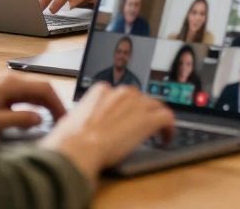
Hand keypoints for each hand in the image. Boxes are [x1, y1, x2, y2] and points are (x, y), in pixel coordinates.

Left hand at [0, 71, 66, 133]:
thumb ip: (19, 120)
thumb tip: (40, 119)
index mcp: (11, 83)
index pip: (45, 88)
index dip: (58, 104)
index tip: (65, 118)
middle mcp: (8, 79)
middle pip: (40, 89)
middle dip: (52, 105)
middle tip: (60, 122)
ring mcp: (2, 84)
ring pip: (30, 93)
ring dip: (41, 106)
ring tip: (48, 122)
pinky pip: (20, 96)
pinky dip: (29, 106)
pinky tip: (27, 120)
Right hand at [40, 83, 174, 181]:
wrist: (78, 148)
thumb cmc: (69, 140)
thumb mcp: (72, 120)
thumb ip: (83, 116)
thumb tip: (81, 122)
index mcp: (102, 91)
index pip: (120, 95)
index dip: (125, 108)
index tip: (125, 118)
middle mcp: (122, 93)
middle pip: (140, 99)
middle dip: (141, 112)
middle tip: (139, 128)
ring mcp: (137, 104)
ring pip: (155, 106)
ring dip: (156, 118)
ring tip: (156, 133)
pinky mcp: (149, 119)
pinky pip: (167, 118)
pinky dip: (169, 128)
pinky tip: (166, 138)